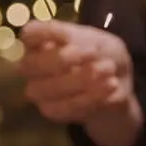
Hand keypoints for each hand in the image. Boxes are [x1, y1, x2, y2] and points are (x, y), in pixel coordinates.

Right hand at [18, 20, 135, 127]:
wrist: (116, 84)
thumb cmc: (100, 55)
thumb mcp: (96, 39)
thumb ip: (77, 38)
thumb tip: (64, 38)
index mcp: (38, 41)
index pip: (29, 34)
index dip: (46, 34)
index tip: (69, 34)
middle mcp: (31, 66)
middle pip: (32, 64)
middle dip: (63, 58)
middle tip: (93, 52)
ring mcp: (38, 90)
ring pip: (49, 88)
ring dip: (81, 79)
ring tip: (109, 68)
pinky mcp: (51, 111)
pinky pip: (66, 107)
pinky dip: (91, 96)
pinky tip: (111, 85)